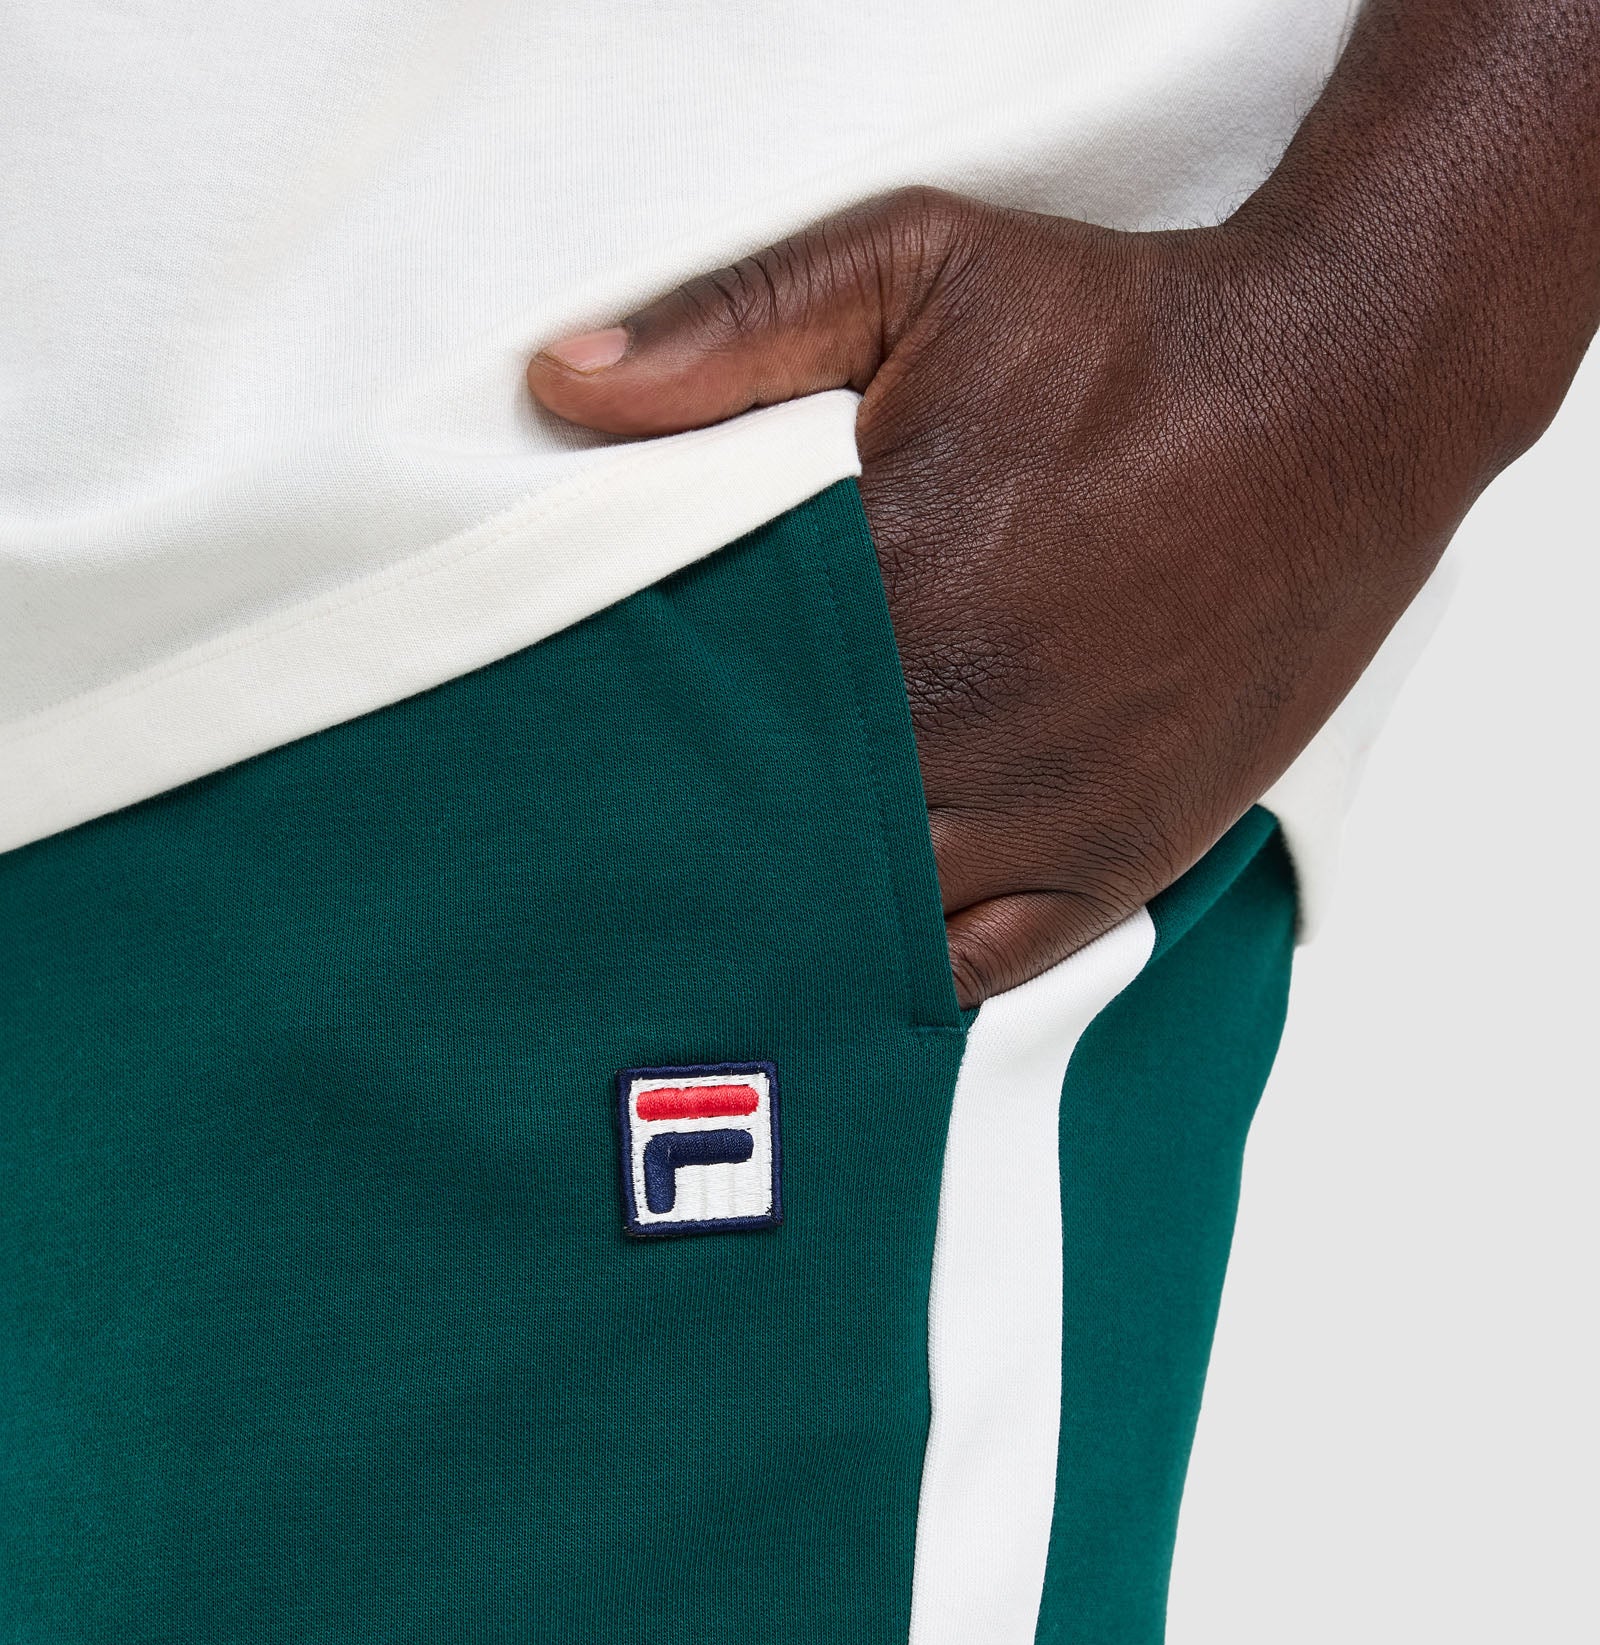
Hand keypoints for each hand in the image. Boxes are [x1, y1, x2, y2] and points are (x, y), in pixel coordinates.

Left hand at [528, 3, 1597, 1004]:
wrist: (1344, 399)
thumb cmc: (1132, 337)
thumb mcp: (921, 264)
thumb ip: (735, 325)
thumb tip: (561, 383)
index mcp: (882, 584)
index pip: (696, 706)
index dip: (628, 740)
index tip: (569, 760)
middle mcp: (953, 721)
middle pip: (768, 828)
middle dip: (693, 848)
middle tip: (607, 875)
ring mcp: (1043, 809)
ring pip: (860, 917)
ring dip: (784, 925)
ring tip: (701, 935)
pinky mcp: (1119, 857)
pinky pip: (982, 969)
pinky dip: (907, 976)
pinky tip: (846, 965)